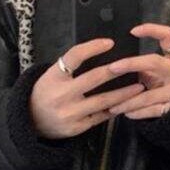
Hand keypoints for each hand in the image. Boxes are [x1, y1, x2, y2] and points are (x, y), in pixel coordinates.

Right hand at [29, 38, 146, 138]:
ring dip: (124, 93)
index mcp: (53, 77)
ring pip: (103, 101)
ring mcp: (70, 113)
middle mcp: (61, 95)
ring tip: (139, 87)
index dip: (92, 48)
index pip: (74, 57)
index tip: (110, 42)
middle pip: (93, 79)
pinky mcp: (78, 127)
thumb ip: (70, 67)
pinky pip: (101, 116)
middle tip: (134, 64)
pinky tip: (127, 103)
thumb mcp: (51, 76)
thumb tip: (99, 52)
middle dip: (116, 71)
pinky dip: (115, 108)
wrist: (30, 121)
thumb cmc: (46, 92)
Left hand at [106, 23, 169, 118]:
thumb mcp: (162, 72)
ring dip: (127, 100)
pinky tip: (126, 113)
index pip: (167, 36)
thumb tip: (116, 66)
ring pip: (147, 95)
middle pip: (154, 62)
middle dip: (131, 64)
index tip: (133, 31)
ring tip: (112, 105)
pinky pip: (151, 110)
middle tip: (112, 68)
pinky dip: (137, 112)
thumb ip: (145, 67)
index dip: (152, 30)